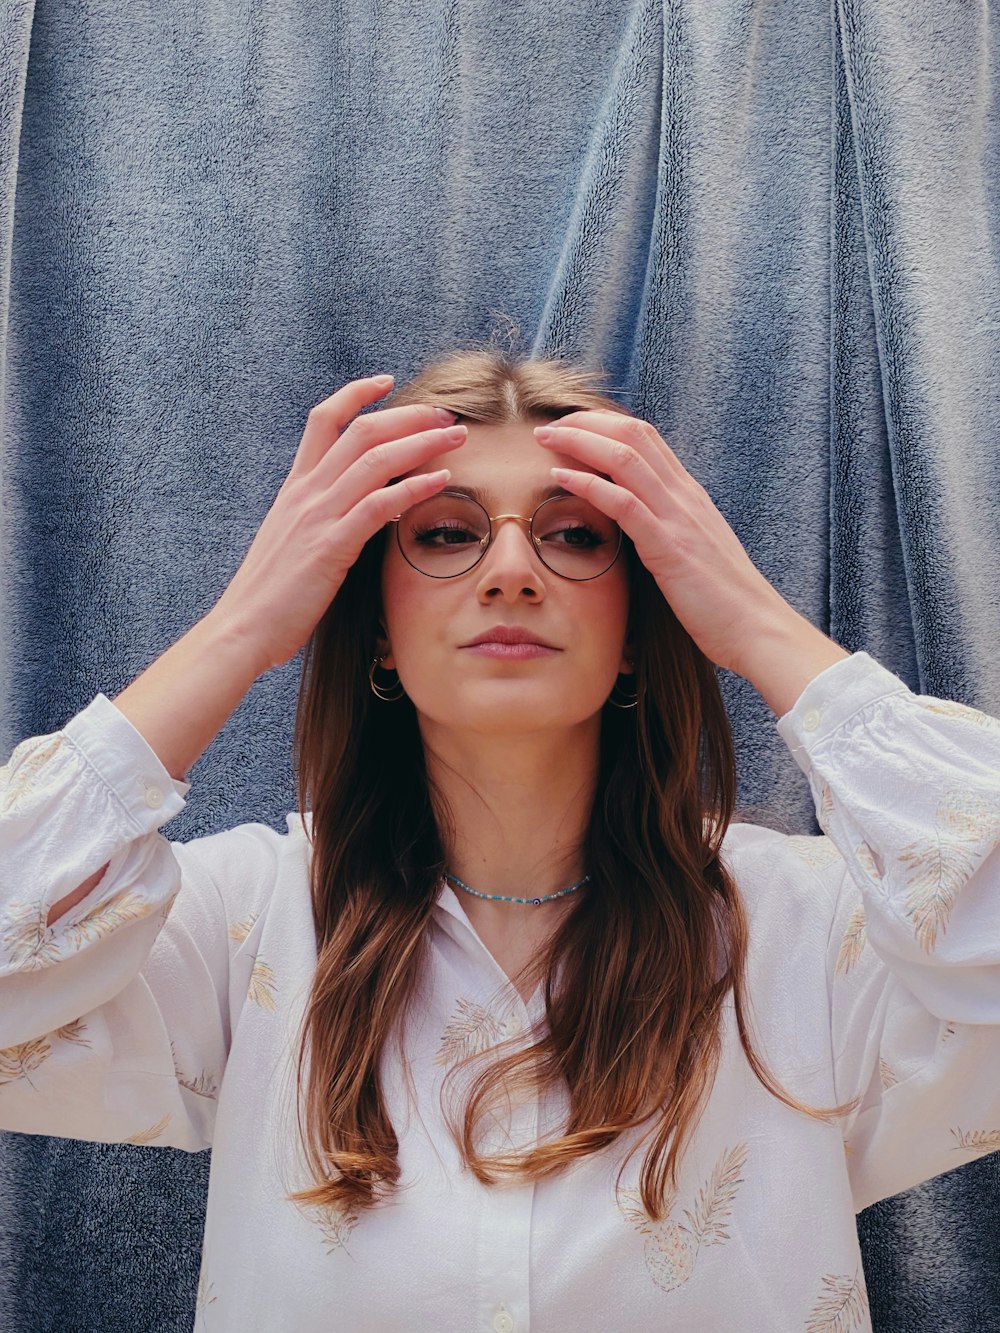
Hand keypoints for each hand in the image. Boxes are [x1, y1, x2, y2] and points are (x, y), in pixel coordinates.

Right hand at [209, 376, 466, 673]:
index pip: (323, 420)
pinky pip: (378, 505)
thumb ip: (317, 519)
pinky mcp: (330, 546)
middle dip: (407, 416)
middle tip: (444, 415)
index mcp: (294, 489)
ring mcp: (317, 517)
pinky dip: (413, 488)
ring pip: (375, 460)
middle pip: (360, 432)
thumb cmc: (271, 596)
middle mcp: (305, 493)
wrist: (242, 629)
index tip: (386, 381)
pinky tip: (441, 480)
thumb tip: (350, 510)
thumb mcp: (291, 543)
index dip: (355, 394)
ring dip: (421, 444)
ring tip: (455, 439)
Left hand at [534, 412, 794, 674]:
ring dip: (580, 441)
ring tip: (545, 437)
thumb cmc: (724, 601)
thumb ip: (669, 529)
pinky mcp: (669, 546)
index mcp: (690, 495)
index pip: (646, 438)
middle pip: (633, 434)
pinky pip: (623, 503)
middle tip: (549, 424)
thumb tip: (639, 525)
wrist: (757, 628)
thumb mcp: (694, 551)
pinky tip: (559, 477)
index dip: (605, 424)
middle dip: (587, 422)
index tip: (572, 426)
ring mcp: (678, 518)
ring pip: (625, 458)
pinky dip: (588, 484)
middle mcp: (685, 496)